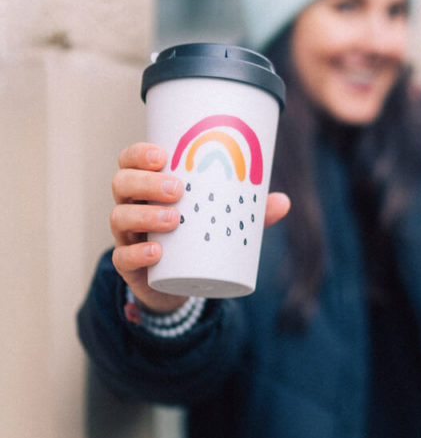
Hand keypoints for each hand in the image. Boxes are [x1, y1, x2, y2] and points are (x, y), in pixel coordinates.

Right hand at [110, 143, 289, 313]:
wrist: (179, 284)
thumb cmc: (196, 237)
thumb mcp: (222, 221)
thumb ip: (250, 212)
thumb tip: (284, 201)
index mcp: (147, 187)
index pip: (130, 161)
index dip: (138, 153)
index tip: (162, 154)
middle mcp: (130, 207)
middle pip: (121, 184)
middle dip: (146, 182)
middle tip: (178, 189)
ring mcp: (125, 236)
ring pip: (119, 217)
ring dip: (145, 215)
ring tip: (174, 220)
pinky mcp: (129, 266)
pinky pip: (122, 257)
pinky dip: (137, 253)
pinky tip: (156, 252)